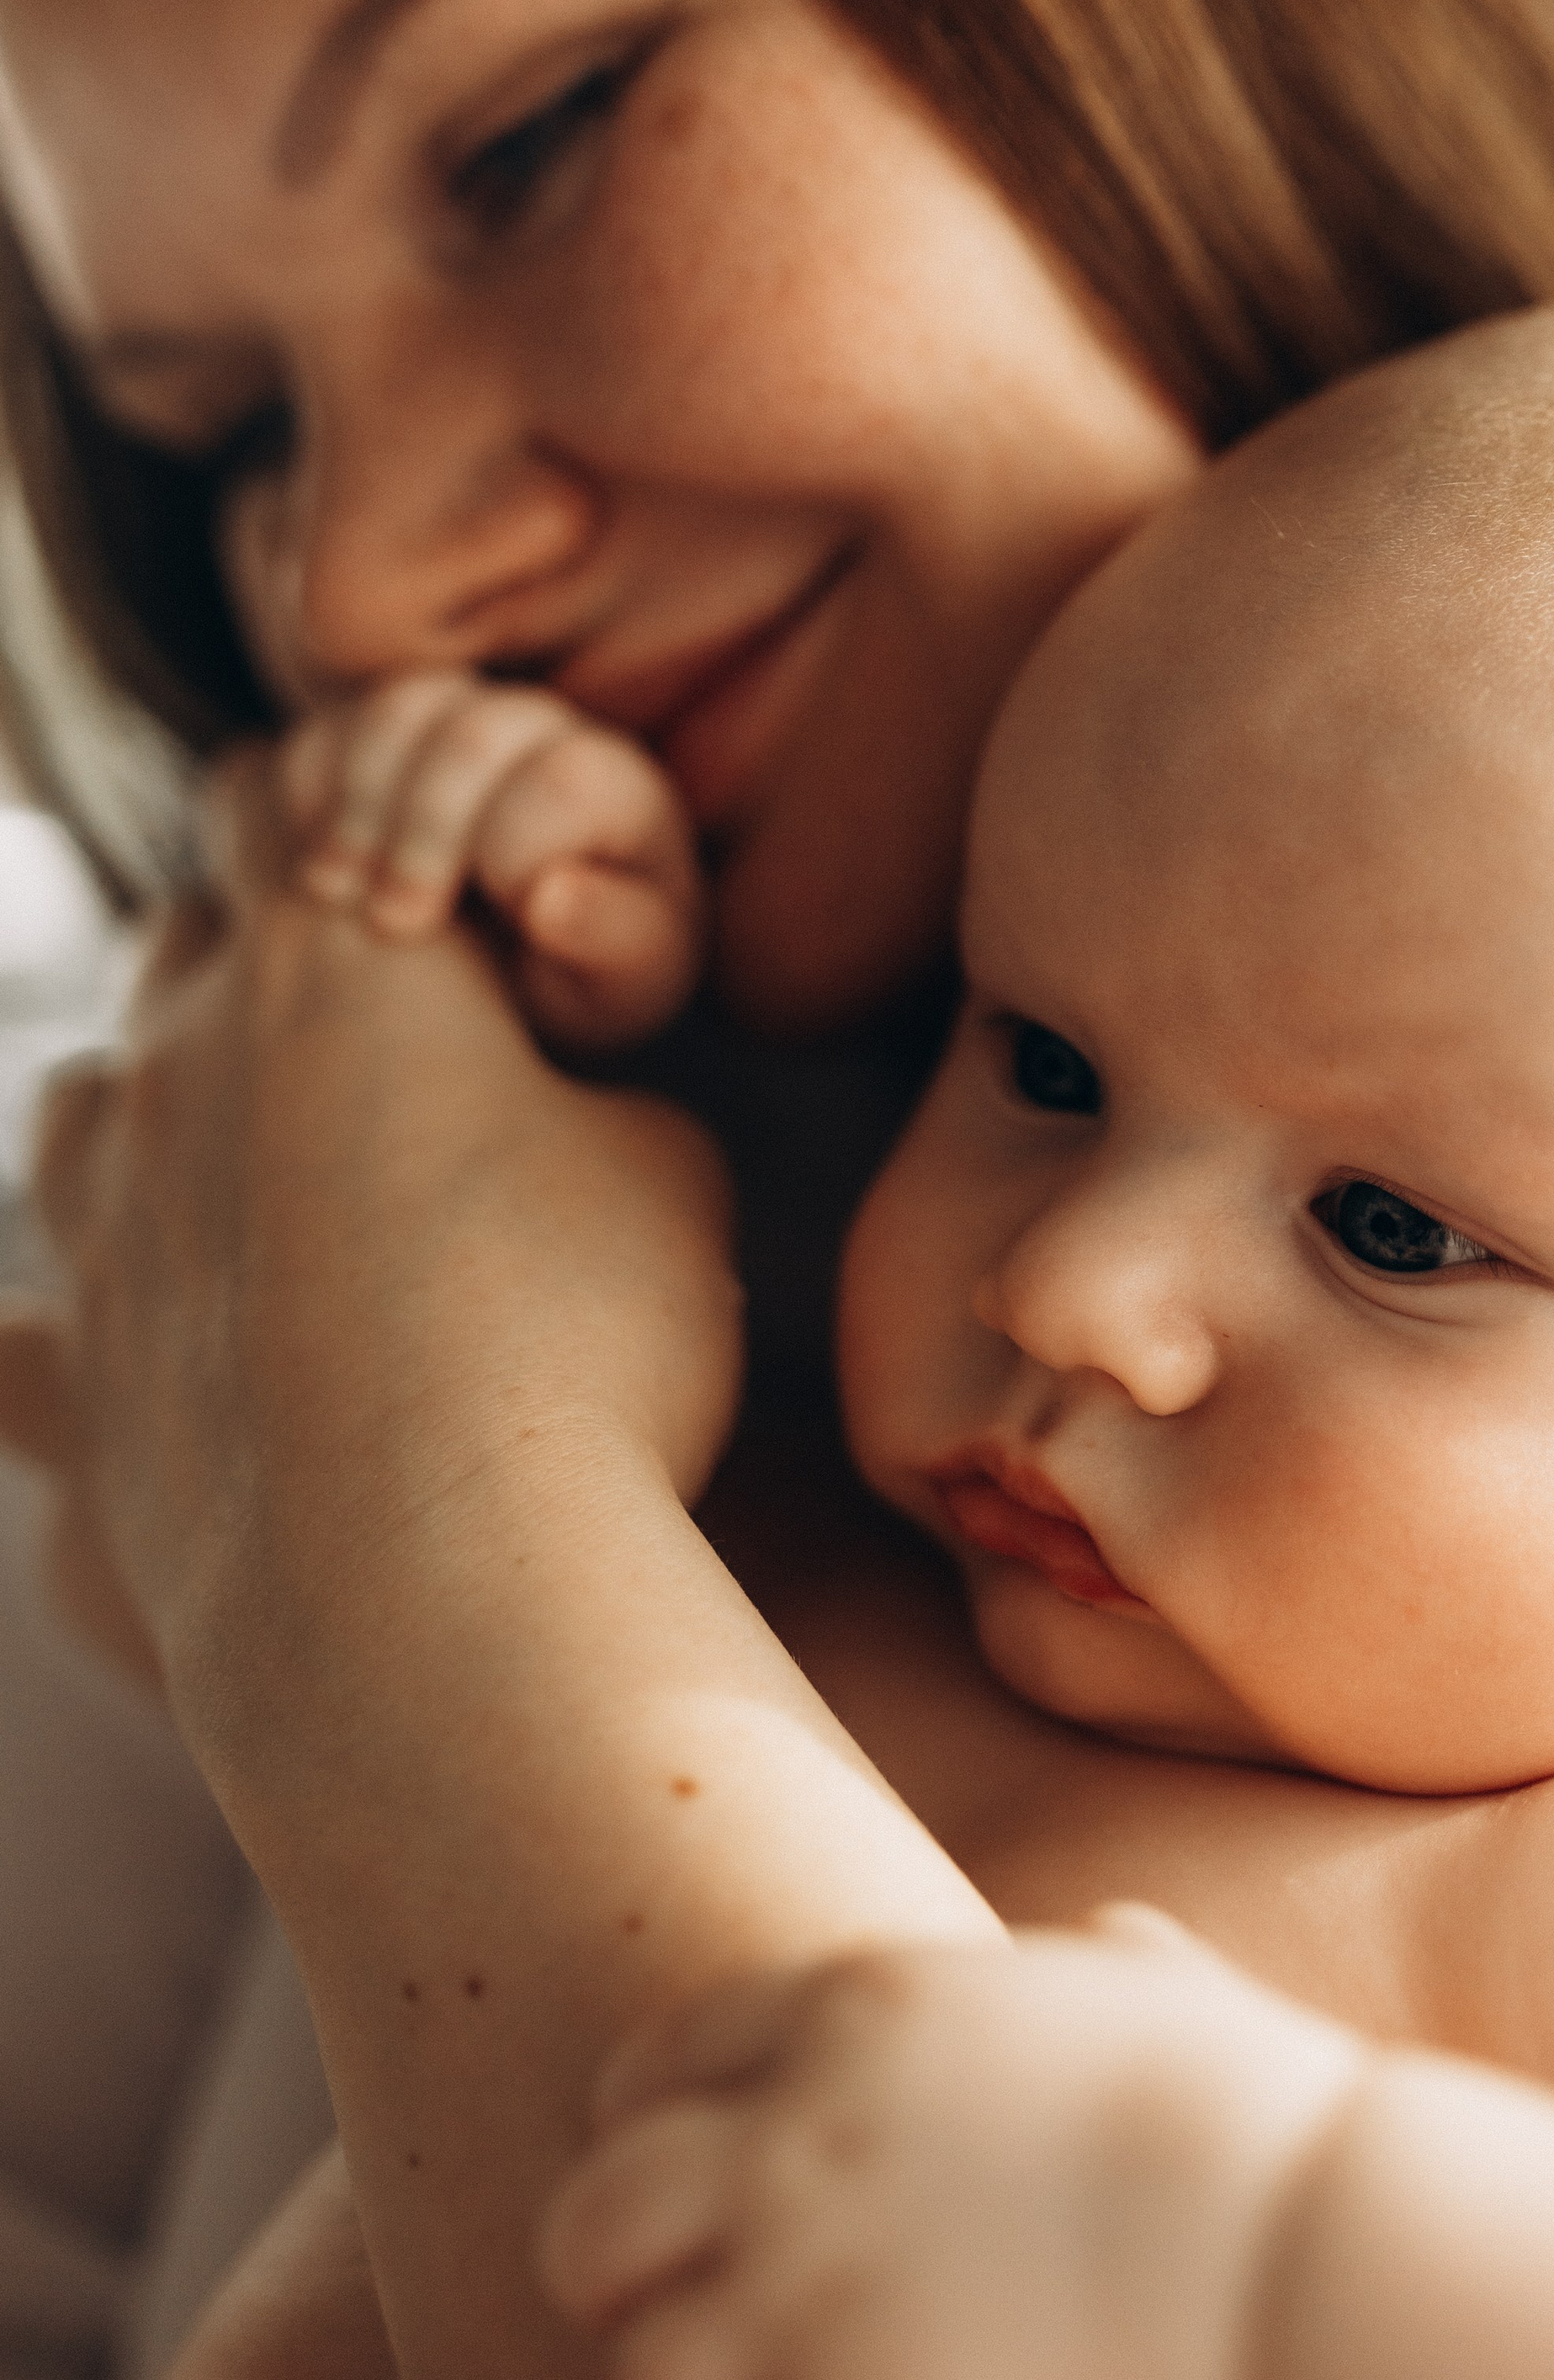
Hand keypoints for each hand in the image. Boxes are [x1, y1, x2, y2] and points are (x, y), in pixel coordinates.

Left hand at [31, 752, 740, 1699]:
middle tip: (369, 1045)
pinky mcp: (79, 1370)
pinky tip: (97, 1344)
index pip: (287, 793)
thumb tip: (550, 1112)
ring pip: (93, 1098)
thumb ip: (585, 1099)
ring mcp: (104, 1216)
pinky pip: (31, 1321)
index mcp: (338, 964)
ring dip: (163, 1112)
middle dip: (259, 967)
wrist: (434, 1586)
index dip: (339, 803)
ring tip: (257, 1184)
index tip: (400, 859)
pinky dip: (72, 1311)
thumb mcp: (666, 1172)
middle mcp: (186, 1060)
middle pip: (188, 944)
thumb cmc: (580, 1346)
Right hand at [281, 674, 702, 1047]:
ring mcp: (465, 719)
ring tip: (335, 895)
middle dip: (420, 829)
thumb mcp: (615, 990)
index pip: (564, 782)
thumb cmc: (583, 978)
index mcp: (624, 795)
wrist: (517, 967)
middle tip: (390, 925)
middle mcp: (548, 736)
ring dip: (355, 805)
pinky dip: (306, 787)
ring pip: (400, 710)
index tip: (485, 927)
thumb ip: (610, 940)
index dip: (506, 851)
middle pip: (473, 735)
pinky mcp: (390, 736)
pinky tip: (311, 866)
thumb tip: (552, 894)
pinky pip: (332, 723)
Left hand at [539, 1910, 1365, 2379]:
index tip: (690, 2205)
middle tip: (695, 2357)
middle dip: (620, 2297)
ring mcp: (815, 2297)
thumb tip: (1121, 1947)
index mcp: (860, 2014)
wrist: (1323, 2256)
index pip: (658, 2061)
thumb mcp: (1166, 1999)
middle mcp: (798, 2141)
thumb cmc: (1270, 2124)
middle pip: (592, 2222)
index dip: (651, 2139)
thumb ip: (1104, 1969)